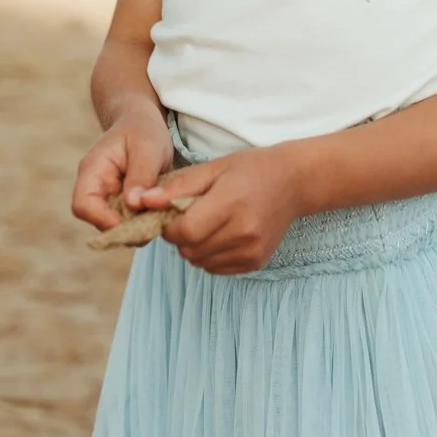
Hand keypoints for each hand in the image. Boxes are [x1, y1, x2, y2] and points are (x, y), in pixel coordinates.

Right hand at [71, 108, 173, 232]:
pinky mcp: (121, 204)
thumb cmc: (143, 130)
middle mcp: (95, 187)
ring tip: (161, 216)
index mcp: (93, 170)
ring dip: (137, 227)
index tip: (133, 223)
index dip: (104, 220)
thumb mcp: (148, 147)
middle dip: (125, 228)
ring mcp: (107, 197)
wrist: (143, 123)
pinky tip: (160, 213)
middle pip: (98, 221)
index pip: (83, 206)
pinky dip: (143, 222)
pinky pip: (128, 221)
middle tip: (155, 224)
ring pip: (114, 226)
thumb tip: (133, 205)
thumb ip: (140, 175)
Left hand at [135, 143, 304, 274]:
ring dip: (193, 247)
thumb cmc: (251, 169)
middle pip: (190, 249)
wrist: (294, 182)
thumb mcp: (213, 168)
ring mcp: (251, 251)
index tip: (172, 212)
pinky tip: (220, 235)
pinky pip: (216, 268)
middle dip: (180, 235)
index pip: (184, 231)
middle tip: (190, 216)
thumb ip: (178, 187)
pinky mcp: (256, 262)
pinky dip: (209, 255)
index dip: (169, 225)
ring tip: (207, 223)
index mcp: (231, 204)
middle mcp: (244, 232)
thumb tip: (143, 201)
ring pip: (200, 262)